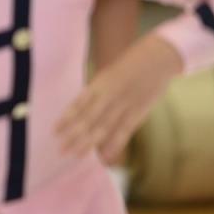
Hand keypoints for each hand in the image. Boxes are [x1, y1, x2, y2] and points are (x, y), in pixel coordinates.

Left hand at [56, 35, 183, 163]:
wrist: (158, 56)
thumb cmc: (131, 65)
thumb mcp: (109, 74)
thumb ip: (98, 91)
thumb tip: (83, 109)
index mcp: (100, 83)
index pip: (79, 103)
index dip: (67, 118)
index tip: (55, 131)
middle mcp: (109, 94)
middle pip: (88, 118)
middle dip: (74, 135)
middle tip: (61, 149)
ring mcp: (124, 104)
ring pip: (103, 126)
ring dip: (89, 142)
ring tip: (76, 154)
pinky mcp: (139, 111)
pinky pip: (124, 130)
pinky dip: (114, 144)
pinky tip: (105, 157)